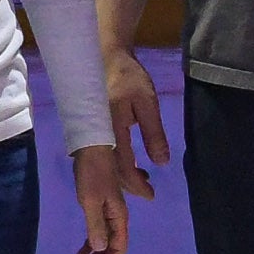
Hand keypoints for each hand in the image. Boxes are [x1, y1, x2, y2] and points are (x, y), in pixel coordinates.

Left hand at [69, 141, 127, 253]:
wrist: (91, 147)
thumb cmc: (91, 172)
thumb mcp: (90, 199)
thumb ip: (96, 225)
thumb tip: (100, 249)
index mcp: (119, 218)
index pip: (117, 250)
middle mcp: (117, 219)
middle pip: (112, 251)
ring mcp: (109, 214)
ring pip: (104, 244)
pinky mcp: (100, 208)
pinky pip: (97, 234)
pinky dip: (89, 246)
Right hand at [103, 43, 168, 197]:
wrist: (105, 59)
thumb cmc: (129, 78)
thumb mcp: (147, 102)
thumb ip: (154, 132)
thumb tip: (162, 162)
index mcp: (110, 128)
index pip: (122, 164)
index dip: (135, 183)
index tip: (150, 194)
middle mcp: (97, 136)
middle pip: (110, 171)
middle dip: (129, 186)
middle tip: (149, 193)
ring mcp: (91, 135)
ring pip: (105, 167)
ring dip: (123, 178)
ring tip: (144, 180)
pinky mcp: (91, 134)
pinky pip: (102, 158)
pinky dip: (116, 167)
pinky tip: (132, 167)